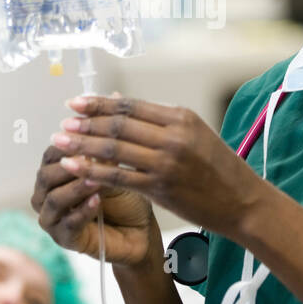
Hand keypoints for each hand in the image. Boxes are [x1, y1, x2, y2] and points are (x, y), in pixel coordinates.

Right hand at [31, 128, 158, 266]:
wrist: (140, 232)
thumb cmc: (125, 199)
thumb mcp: (114, 173)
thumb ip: (99, 160)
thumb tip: (90, 140)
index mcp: (56, 175)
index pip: (51, 156)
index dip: (67, 147)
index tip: (87, 140)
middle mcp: (47, 196)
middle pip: (45, 177)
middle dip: (68, 168)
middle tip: (90, 161)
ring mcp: (53, 219)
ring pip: (54, 200)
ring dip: (76, 188)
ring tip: (96, 182)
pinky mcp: (63, 239)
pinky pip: (67, 224)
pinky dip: (82, 211)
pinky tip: (97, 202)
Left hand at [49, 94, 260, 234]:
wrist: (241, 201)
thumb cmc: (217, 167)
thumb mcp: (193, 133)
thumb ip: (158, 120)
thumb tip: (119, 102)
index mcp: (180, 117)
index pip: (131, 106)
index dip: (99, 104)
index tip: (76, 103)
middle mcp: (173, 136)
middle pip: (119, 124)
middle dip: (86, 123)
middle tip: (63, 123)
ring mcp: (166, 162)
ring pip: (115, 149)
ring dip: (84, 145)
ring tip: (61, 142)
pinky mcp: (160, 188)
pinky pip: (120, 177)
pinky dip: (95, 172)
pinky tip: (78, 169)